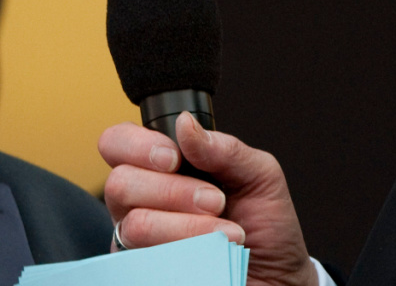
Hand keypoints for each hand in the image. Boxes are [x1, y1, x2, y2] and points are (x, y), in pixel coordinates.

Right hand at [99, 112, 317, 285]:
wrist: (278, 278)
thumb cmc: (265, 226)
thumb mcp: (258, 175)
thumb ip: (222, 148)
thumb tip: (185, 124)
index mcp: (160, 168)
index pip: (117, 143)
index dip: (137, 145)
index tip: (173, 157)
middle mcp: (140, 201)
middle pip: (119, 182)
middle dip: (173, 190)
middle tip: (215, 201)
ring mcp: (138, 240)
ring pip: (136, 224)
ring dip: (188, 226)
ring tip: (227, 232)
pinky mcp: (146, 271)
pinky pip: (149, 259)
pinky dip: (189, 253)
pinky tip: (214, 255)